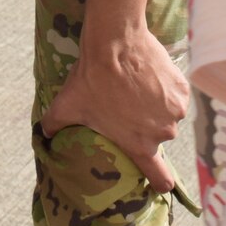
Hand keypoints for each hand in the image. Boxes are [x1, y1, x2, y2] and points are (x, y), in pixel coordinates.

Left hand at [38, 24, 189, 190]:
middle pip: (157, 136)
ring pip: (167, 114)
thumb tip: (43, 134)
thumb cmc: (91, 78)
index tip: (160, 182)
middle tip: (127, 106)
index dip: (159, 181)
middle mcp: (163, 133)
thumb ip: (53, 125)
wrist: (114, 43)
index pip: (160, 178)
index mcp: (139, 145)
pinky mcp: (181, 89)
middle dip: (145, 124)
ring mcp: (175, 111)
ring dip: (155, 106)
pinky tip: (148, 77)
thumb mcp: (67, 105)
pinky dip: (165, 88)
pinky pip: (175, 94)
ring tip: (135, 88)